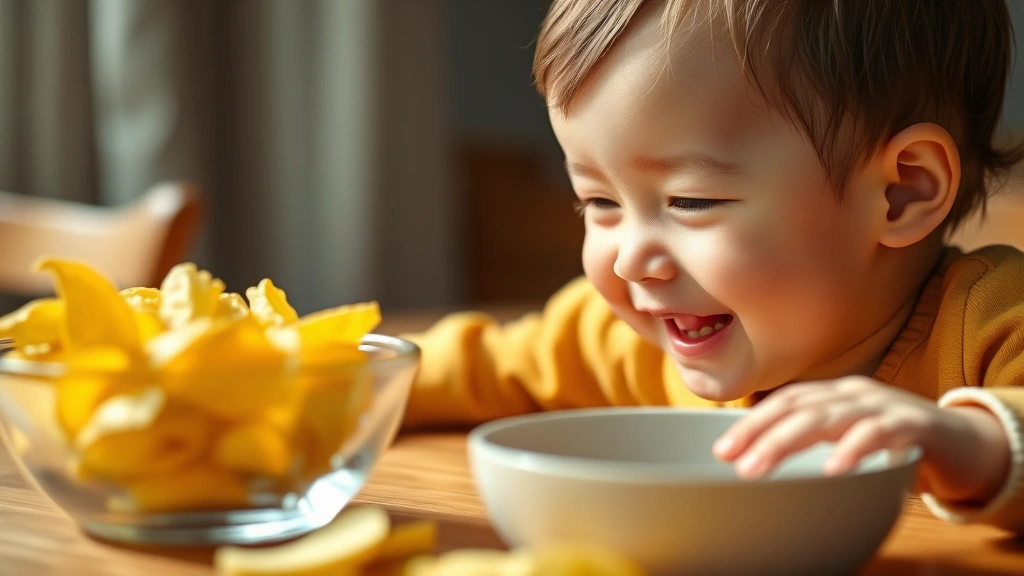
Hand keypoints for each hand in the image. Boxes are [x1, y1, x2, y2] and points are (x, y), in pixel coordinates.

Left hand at [712, 376, 1010, 502]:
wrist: (962, 439)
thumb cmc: (895, 440)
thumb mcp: (847, 436)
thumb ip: (813, 441)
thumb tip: (760, 459)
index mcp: (835, 395)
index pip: (785, 401)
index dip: (751, 422)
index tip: (722, 448)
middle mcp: (853, 393)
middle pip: (798, 407)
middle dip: (759, 433)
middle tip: (733, 461)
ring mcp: (883, 404)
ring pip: (828, 418)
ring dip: (788, 441)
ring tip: (760, 467)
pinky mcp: (914, 424)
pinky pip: (879, 433)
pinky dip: (853, 448)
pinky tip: (833, 467)